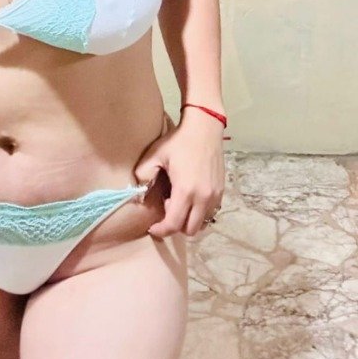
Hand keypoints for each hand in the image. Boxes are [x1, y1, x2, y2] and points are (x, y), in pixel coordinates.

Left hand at [133, 112, 224, 237]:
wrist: (204, 128)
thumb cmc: (178, 141)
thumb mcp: (155, 155)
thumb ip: (143, 175)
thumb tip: (138, 194)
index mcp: (185, 191)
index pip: (173, 224)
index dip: (161, 230)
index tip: (152, 227)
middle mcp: (203, 198)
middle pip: (189, 230)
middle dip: (175, 226)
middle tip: (167, 207)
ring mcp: (215, 196)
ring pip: (202, 223)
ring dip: (189, 220)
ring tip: (180, 202)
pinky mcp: (221, 191)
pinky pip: (210, 213)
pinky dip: (199, 212)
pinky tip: (191, 197)